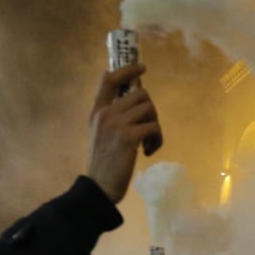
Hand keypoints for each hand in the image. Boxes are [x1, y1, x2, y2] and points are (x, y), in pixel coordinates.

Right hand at [85, 63, 160, 204]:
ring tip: (148, 143)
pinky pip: (154, 126)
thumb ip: (112, 117)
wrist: (98, 187)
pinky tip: (148, 152)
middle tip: (148, 128)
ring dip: (155, 126)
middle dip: (150, 110)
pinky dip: (157, 139)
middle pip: (140, 93)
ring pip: (150, 109)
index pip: (109, 79)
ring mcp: (117, 124)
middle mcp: (106, 113)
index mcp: (98, 111)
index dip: (127, 69)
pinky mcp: (129, 137)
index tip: (141, 67)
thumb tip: (135, 101)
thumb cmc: (103, 163)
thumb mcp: (101, 134)